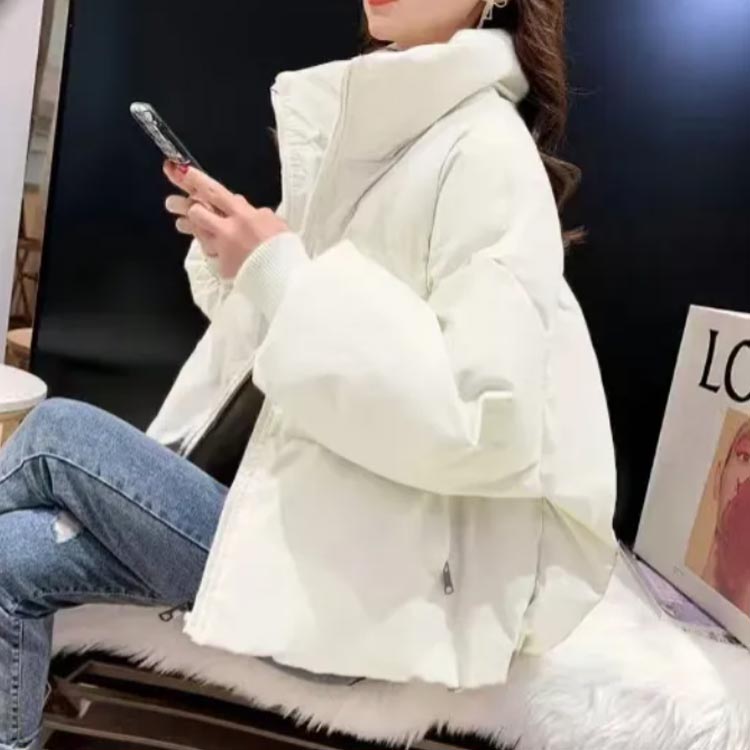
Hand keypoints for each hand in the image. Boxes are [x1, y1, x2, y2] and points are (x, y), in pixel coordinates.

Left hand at [163, 161, 288, 279]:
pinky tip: (206, 244)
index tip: (181, 170)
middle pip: (197, 211)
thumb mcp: (275, 222)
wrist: (282, 277)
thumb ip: (255, 212)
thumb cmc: (283, 248)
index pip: (214, 192)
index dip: (195, 180)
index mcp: (242, 215)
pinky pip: (209, 251)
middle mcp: (227, 229)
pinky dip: (208, 246)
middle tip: (172, 202)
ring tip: (181, 223)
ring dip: (188, 226)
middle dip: (183, 205)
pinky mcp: (220, 264)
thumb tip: (241, 204)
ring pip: (197, 231)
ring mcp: (221, 248)